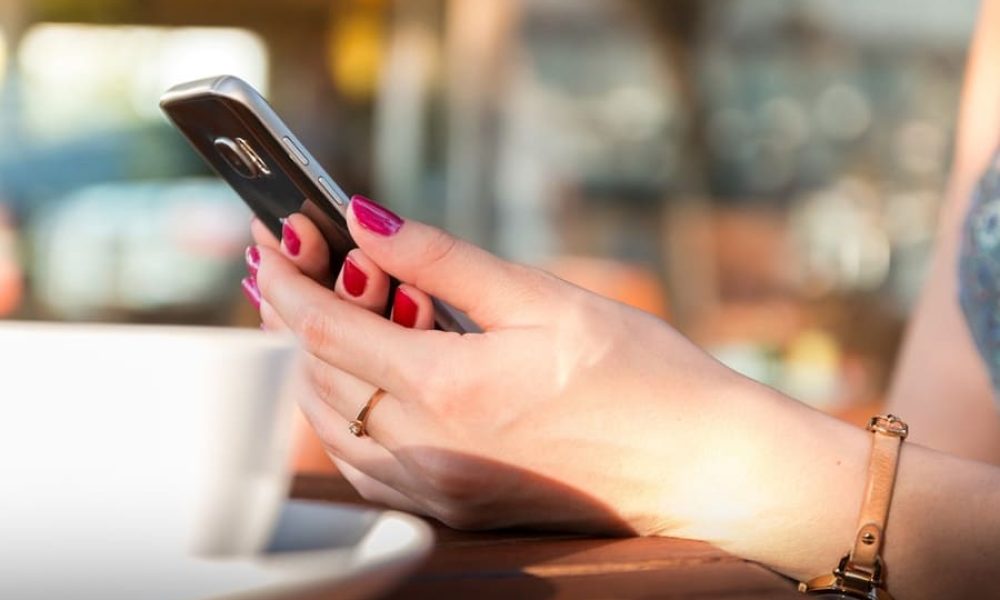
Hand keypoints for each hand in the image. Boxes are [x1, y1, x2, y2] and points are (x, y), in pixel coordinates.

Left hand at [252, 195, 827, 539]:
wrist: (696, 465)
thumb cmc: (639, 375)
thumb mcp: (542, 297)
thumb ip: (443, 259)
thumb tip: (364, 219)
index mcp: (448, 389)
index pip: (325, 328)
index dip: (286, 279)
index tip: (264, 239)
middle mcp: (429, 450)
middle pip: (313, 377)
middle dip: (284, 318)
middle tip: (280, 267)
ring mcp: (438, 488)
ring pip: (329, 425)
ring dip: (307, 365)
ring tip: (308, 313)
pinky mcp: (453, 507)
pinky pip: (365, 462)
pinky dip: (342, 412)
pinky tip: (356, 379)